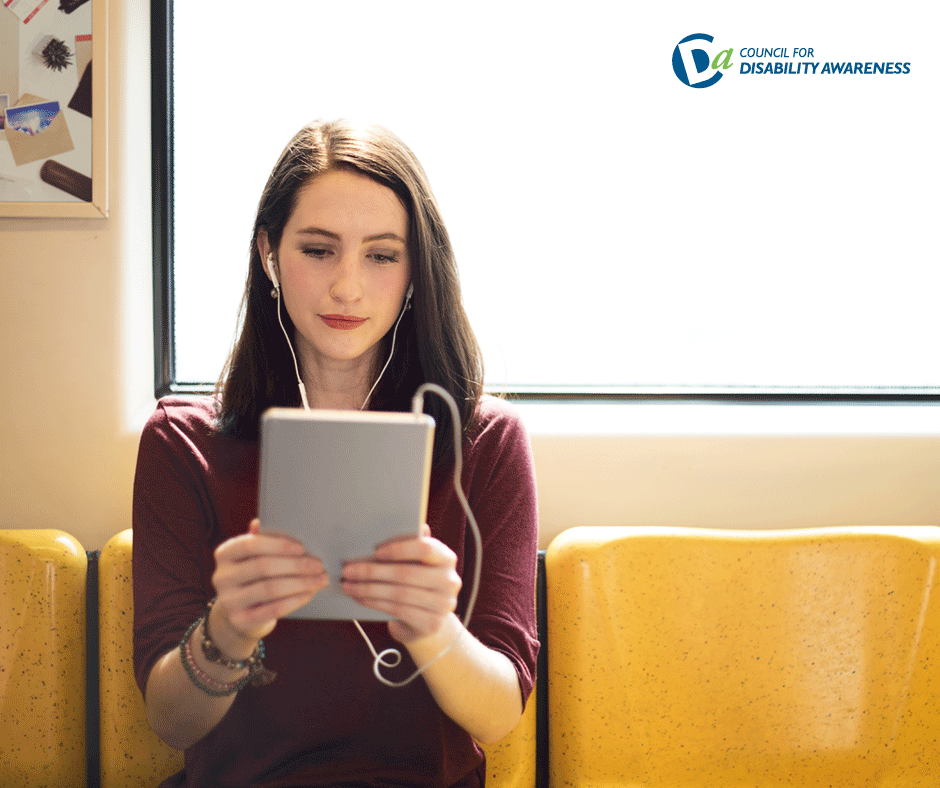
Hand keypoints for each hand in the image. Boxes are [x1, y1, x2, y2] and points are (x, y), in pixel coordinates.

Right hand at [211, 519, 328, 648]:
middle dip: (296, 565)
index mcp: (225, 554)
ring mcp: (228, 601)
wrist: (241, 613)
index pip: (250, 544)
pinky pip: (273, 609)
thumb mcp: (254, 557)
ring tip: (319, 579)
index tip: (302, 547)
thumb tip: (268, 520)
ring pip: (270, 589)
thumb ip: (262, 539)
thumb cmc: (254, 577)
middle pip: (263, 567)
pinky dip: (295, 600)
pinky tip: (309, 594)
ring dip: (301, 583)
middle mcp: (221, 577)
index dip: (278, 545)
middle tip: (318, 565)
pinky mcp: (240, 620)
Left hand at [340, 524, 461, 643]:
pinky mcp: (432, 623)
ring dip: (368, 589)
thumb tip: (386, 526)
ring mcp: (443, 604)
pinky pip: (398, 610)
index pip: (425, 548)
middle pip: (407, 573)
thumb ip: (408, 547)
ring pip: (399, 594)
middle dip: (372, 571)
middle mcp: (450, 580)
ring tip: (348, 585)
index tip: (375, 551)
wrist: (427, 622)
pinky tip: (360, 598)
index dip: (399, 549)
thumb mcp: (416, 564)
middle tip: (348, 570)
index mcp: (446, 558)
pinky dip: (375, 603)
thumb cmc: (416, 585)